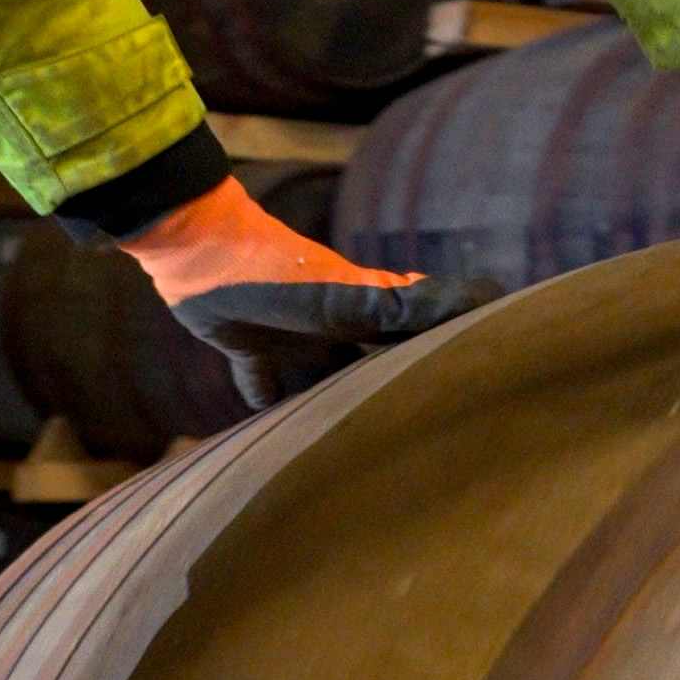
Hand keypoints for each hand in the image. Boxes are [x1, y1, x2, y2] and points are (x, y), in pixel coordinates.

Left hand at [119, 178, 501, 406]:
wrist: (197, 249)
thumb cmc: (275, 274)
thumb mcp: (345, 297)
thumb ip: (405, 307)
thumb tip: (481, 299)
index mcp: (363, 302)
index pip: (418, 322)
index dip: (447, 336)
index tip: (482, 358)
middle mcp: (334, 316)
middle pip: (376, 348)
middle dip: (397, 373)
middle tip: (423, 410)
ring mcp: (290, 329)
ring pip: (326, 367)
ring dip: (340, 393)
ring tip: (360, 429)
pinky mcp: (246, 343)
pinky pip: (263, 379)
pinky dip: (269, 400)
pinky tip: (272, 426)